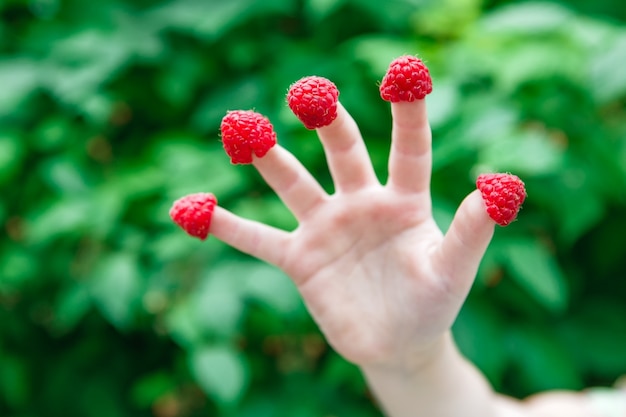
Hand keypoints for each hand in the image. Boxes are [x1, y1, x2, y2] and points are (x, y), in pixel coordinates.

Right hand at [209, 100, 495, 366]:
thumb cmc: (432, 304)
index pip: (408, 150)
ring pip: (293, 183)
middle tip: (308, 93)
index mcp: (405, 201)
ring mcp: (326, 227)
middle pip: (343, 152)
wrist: (398, 343)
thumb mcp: (453, 271)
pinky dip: (228, 226)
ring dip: (269, 159)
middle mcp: (361, 203)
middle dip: (327, 123)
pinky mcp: (299, 259)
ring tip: (243, 129)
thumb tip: (503, 187)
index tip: (404, 74)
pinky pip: (258, 238)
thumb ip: (472, 232)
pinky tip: (194, 210)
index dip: (408, 115)